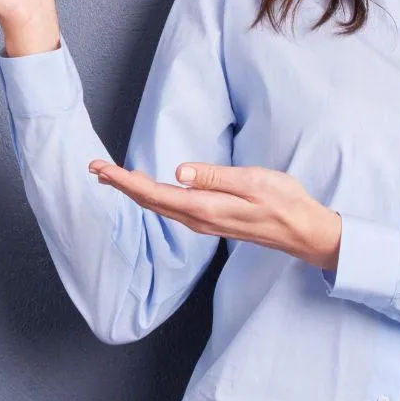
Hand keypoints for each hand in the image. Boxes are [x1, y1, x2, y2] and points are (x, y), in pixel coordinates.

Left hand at [88, 159, 342, 270]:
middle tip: (96, 169)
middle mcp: (199, 220)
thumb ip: (215, 176)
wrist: (303, 231)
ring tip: (114, 177)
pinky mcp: (211, 221)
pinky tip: (149, 190)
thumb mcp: (253, 181)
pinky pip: (172, 209)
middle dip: (121, 185)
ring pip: (159, 207)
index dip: (124, 181)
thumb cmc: (284, 202)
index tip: (100, 169)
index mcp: (205, 208)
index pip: (153, 194)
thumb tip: (179, 172)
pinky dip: (152, 197)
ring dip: (134, 191)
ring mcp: (204, 223)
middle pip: (149, 202)